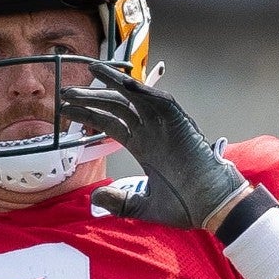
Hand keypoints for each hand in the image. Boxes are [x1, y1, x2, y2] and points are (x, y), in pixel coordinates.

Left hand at [60, 62, 247, 230]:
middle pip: (116, 107)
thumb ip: (119, 201)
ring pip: (135, 99)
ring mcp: (166, 127)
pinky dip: (145, 91)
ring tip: (91, 70)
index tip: (66, 109)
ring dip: (113, 84)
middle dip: (91, 98)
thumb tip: (95, 197)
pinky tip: (126, 83)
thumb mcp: (143, 206)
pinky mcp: (181, 124)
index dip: (88, 115)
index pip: (110, 124)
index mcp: (144, 146)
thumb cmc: (186, 206)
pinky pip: (161, 102)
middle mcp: (152, 132)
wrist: (214, 208)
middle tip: (65, 91)